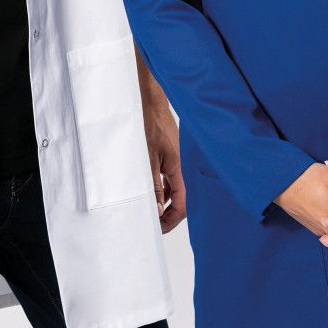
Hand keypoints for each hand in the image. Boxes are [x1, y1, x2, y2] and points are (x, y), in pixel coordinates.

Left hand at [133, 45, 185, 232]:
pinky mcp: (168, 154)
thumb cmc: (147, 124)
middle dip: (166, 213)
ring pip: (172, 188)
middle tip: (150, 222)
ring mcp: (174, 160)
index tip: (156, 227)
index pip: (181, 204)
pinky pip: (167, 177)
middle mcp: (179, 166)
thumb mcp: (147, 159)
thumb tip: (155, 209)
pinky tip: (146, 189)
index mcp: (178, 169)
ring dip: (162, 200)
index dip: (170, 219)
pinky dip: (159, 186)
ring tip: (146, 209)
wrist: (148, 100)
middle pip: (179, 199)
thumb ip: (152, 184)